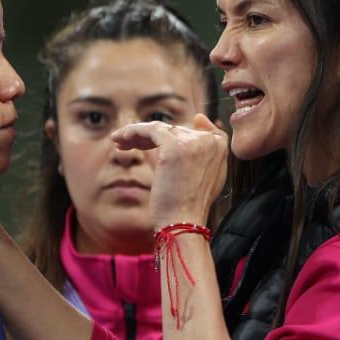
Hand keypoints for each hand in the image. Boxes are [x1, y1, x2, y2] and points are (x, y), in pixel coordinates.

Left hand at [112, 113, 227, 228]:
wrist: (184, 223)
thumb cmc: (190, 206)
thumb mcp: (207, 176)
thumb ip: (207, 149)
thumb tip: (199, 117)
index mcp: (220, 146)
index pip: (192, 128)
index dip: (171, 134)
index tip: (148, 141)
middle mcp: (210, 140)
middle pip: (173, 129)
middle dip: (149, 137)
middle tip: (127, 144)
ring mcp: (194, 142)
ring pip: (159, 128)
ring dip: (137, 133)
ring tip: (119, 141)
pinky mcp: (175, 146)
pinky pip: (150, 130)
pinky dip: (133, 131)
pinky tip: (119, 139)